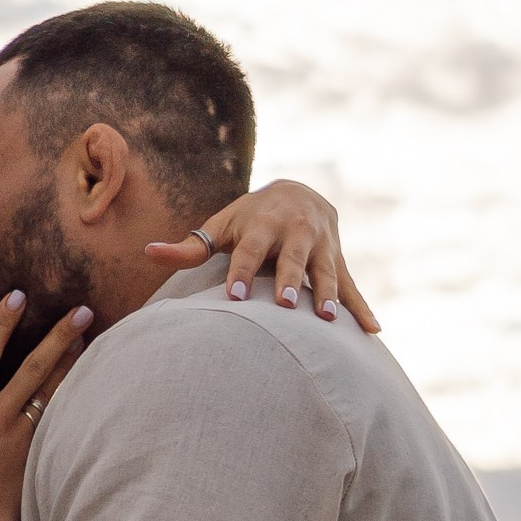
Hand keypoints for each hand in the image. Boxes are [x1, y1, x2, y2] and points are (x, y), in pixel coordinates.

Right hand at [0, 291, 92, 520]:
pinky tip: (95, 388)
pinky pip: (57, 422)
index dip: (2, 324)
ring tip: (94, 341)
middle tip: (82, 311)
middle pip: (31, 367)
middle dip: (57, 337)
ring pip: (52, 392)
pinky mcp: (34, 455)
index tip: (18, 296)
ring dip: (73, 365)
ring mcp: (17, 435)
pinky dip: (74, 404)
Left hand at [145, 178, 378, 328]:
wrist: (300, 191)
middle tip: (285, 304)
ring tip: (328, 319)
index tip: (234, 296)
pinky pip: (353, 286)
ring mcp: (322, 246)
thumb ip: (189, 246)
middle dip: (290, 279)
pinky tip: (374, 330)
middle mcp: (295, 231)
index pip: (249, 249)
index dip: (242, 271)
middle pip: (292, 257)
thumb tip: (147, 252)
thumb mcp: (221, 225)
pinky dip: (362, 307)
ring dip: (329, 294)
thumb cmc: (250, 217)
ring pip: (326, 271)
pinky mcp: (339, 260)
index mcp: (262, 223)